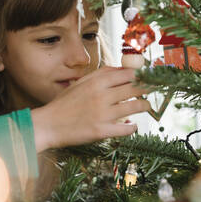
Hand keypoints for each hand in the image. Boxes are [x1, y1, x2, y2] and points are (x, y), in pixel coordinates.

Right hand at [31, 67, 150, 151]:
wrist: (48, 125)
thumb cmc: (64, 103)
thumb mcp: (81, 83)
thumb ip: (102, 74)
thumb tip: (123, 69)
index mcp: (96, 82)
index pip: (128, 74)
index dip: (142, 75)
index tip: (148, 78)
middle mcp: (102, 96)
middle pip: (135, 89)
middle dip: (147, 89)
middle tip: (152, 91)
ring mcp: (102, 114)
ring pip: (135, 107)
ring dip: (145, 106)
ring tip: (147, 106)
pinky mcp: (101, 131)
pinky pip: (126, 129)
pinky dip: (133, 127)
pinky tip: (133, 125)